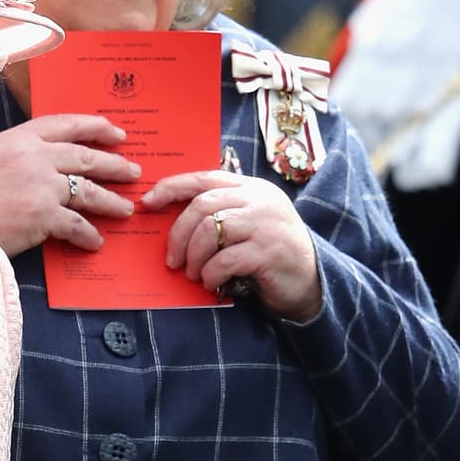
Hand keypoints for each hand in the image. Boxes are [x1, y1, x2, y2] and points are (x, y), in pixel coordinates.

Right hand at [0, 114, 138, 256]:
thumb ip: (18, 155)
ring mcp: (41, 186)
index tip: (116, 132)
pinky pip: (77, 225)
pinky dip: (88, 235)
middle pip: (85, 156)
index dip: (95, 127)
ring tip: (126, 208)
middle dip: (114, 163)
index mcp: (20, 138)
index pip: (66, 125)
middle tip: (132, 170)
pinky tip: (95, 242)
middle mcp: (34, 157)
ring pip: (89, 190)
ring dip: (111, 200)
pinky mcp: (43, 216)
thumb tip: (46, 164)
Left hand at [140, 169, 321, 320]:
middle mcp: (259, 200)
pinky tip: (212, 283)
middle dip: (178, 235)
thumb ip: (219, 213)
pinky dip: (210, 274)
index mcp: (250, 188)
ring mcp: (266, 224)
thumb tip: (169, 219)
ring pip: (209, 231)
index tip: (148, 203)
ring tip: (194, 274)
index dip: (171, 188)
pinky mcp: (268, 252)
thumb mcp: (247, 223)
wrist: (311, 279)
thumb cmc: (269, 252)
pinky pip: (224, 260)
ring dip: (193, 258)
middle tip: (172, 260)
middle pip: (202, 206)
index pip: (203, 177)